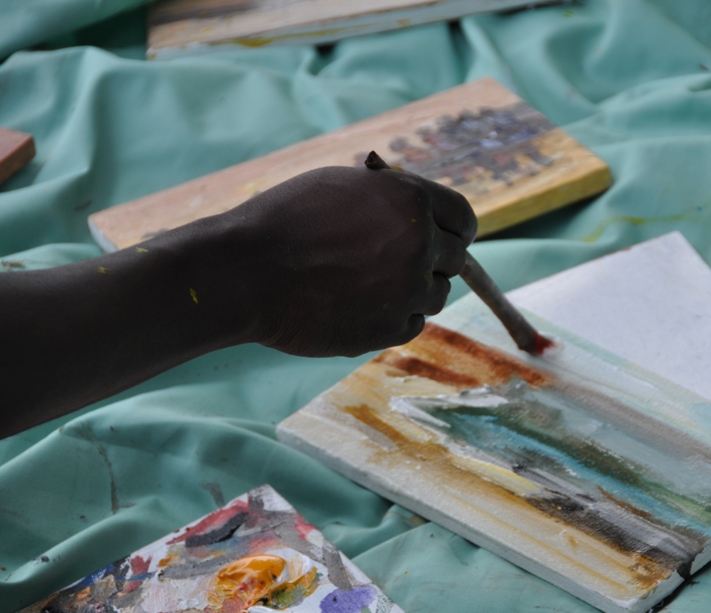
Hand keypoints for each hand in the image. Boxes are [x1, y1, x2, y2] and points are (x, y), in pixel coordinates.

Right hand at [197, 163, 476, 356]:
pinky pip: (413, 323)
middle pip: (455, 258)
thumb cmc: (284, 221)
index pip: (463, 218)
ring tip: (369, 283)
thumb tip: (418, 209)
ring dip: (414, 290)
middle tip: (399, 263)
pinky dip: (395, 317)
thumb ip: (389, 197)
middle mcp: (420, 244)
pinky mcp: (392, 328)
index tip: (446, 238)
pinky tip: (360, 305)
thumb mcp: (342, 186)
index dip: (455, 229)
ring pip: (437, 294)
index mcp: (411, 200)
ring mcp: (409, 289)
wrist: (246, 272)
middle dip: (434, 259)